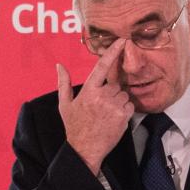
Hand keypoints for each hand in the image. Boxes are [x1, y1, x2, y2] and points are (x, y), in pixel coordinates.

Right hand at [56, 41, 132, 177]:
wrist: (85, 149)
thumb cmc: (75, 127)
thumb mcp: (64, 104)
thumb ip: (63, 83)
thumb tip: (59, 65)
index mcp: (88, 91)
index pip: (102, 66)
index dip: (113, 52)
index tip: (122, 41)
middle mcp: (102, 96)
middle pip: (115, 84)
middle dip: (111, 92)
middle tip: (102, 107)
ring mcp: (113, 106)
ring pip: (124, 95)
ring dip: (119, 101)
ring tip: (107, 114)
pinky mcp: (123, 116)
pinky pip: (130, 105)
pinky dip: (125, 110)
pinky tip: (114, 118)